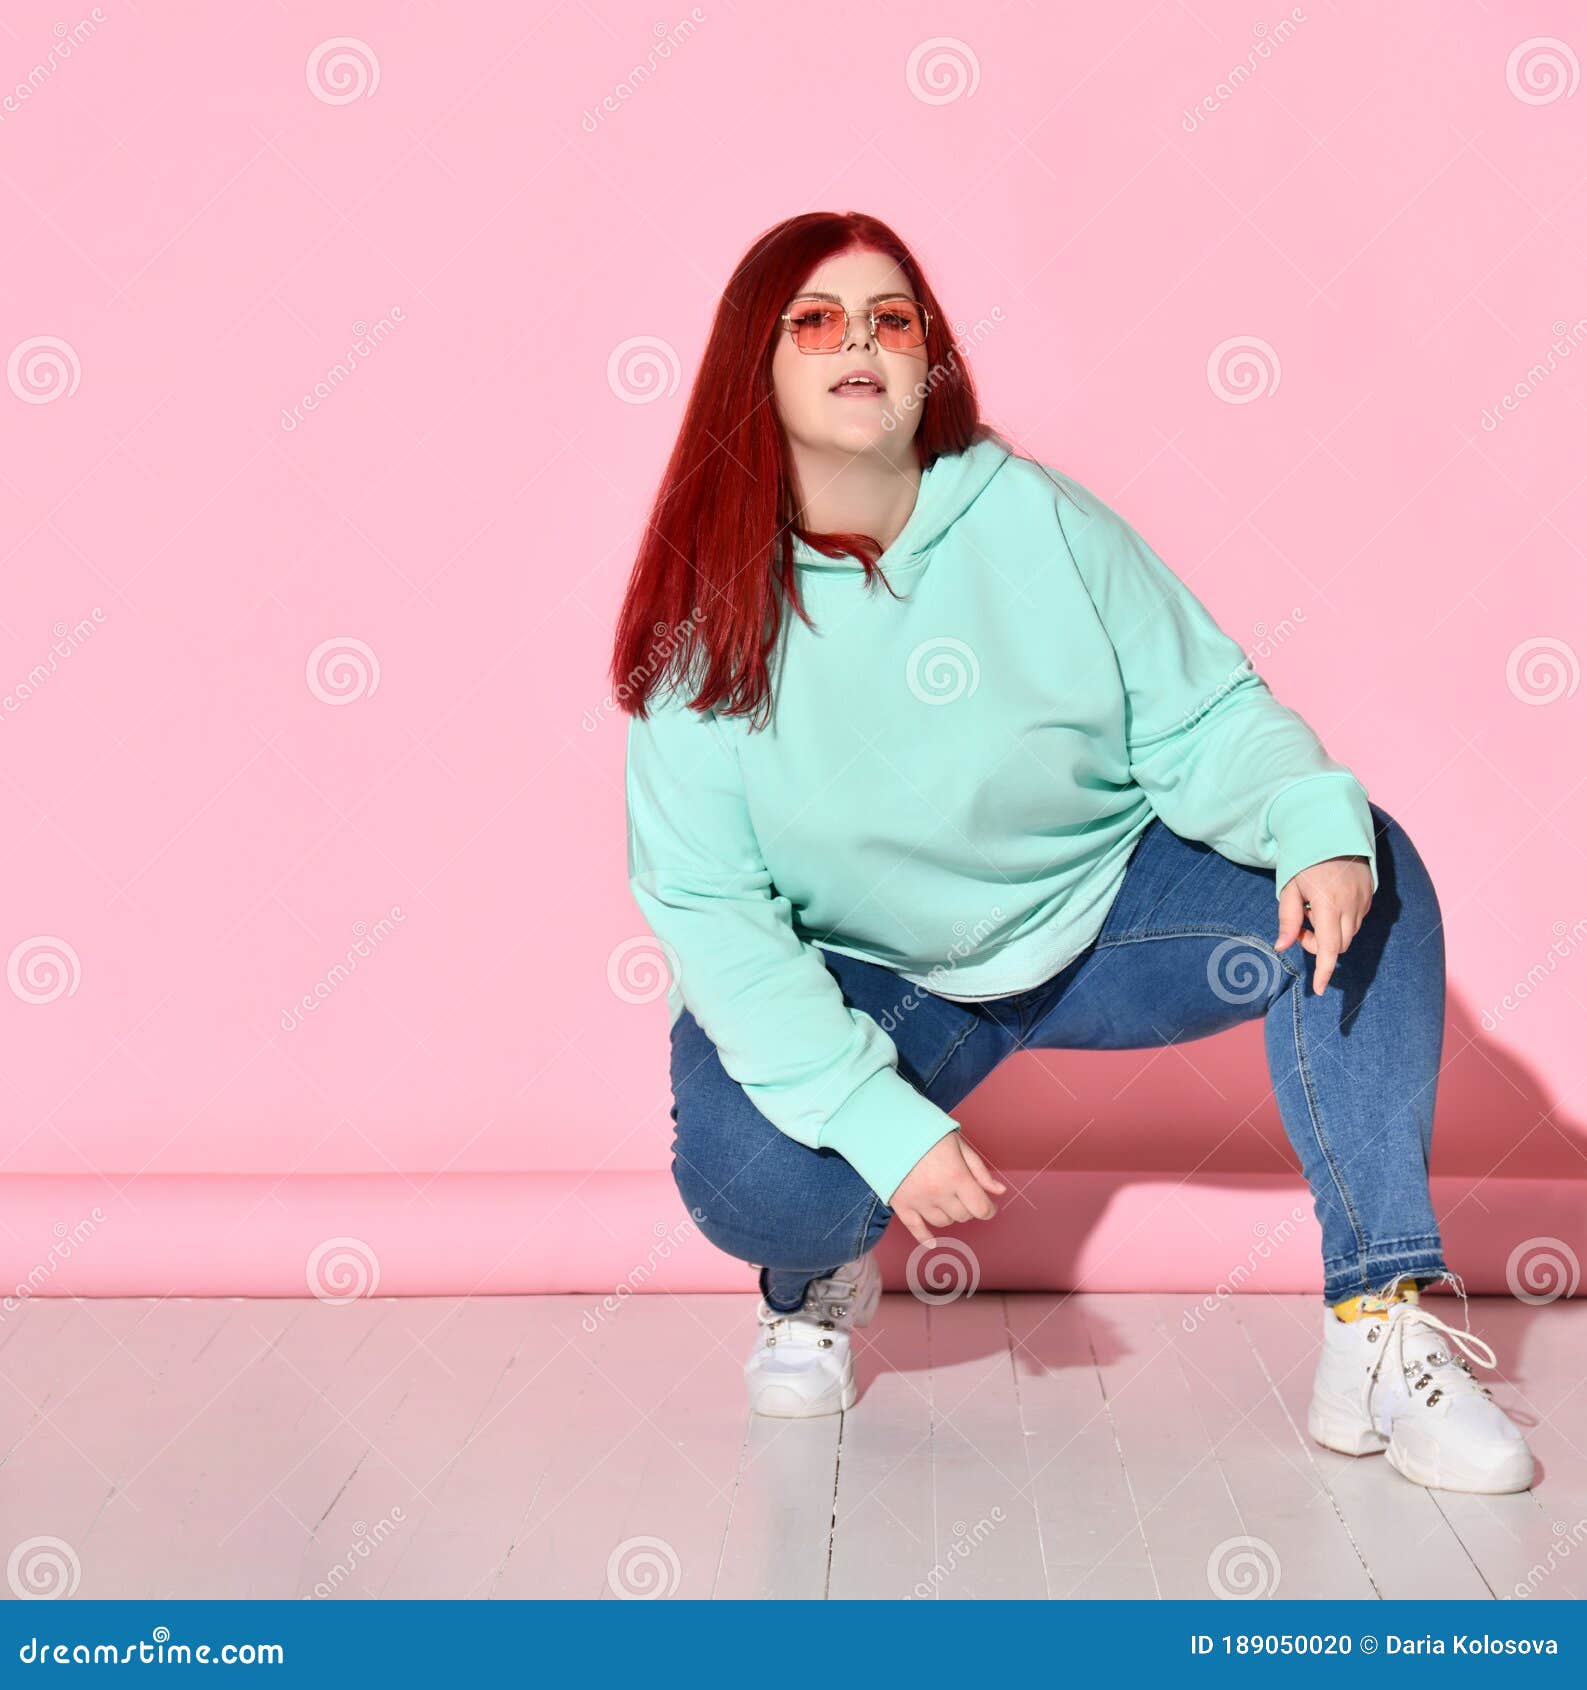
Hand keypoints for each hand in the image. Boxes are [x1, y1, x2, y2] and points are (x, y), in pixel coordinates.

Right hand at [888, 1131, 1005, 1247]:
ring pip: (943, 1222)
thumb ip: (980, 1171)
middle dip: (968, 1207)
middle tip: (964, 1194)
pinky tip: (931, 1242)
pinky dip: (924, 1238)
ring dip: (949, 1214)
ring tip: (946, 1200)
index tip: (988, 1206)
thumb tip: (999, 1191)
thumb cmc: (926, 1132)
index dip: (989, 1209)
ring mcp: (919, 1201)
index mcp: (956, 1176)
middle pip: (963, 1216)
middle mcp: (938, 1193)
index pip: (981, 1208)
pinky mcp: (901, 1204)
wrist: (889, 1129)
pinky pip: (916, 1229)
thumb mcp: (959, 1145)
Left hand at [1277, 855, 1372, 994]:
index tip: (1319, 989)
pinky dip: (1341, 920)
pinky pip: (1356, 919)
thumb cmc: (1305, 860)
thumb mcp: (1289, 888)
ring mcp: (1363, 901)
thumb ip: (1288, 919)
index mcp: (1329, 905)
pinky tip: (1329, 901)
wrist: (1333, 832)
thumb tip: (1281, 947)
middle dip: (1320, 945)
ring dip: (1331, 932)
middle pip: (1339, 945)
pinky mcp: (1369, 895)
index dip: (1324, 972)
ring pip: (1348, 933)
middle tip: (1302, 924)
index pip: (1330, 949)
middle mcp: (1351, 906)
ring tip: (1314, 907)